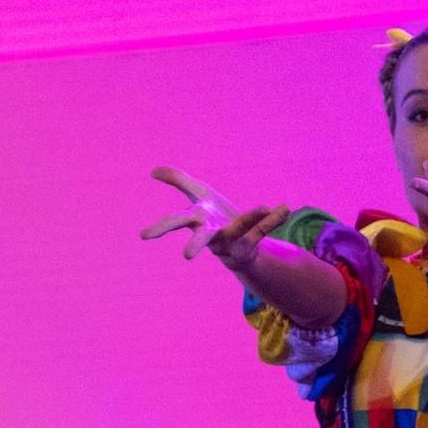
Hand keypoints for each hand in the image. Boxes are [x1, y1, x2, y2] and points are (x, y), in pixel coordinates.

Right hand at [141, 167, 284, 267]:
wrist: (240, 247)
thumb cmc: (213, 218)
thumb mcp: (197, 195)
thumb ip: (178, 180)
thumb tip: (153, 170)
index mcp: (197, 220)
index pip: (176, 222)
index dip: (161, 228)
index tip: (143, 236)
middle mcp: (211, 234)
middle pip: (201, 239)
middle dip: (195, 245)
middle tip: (187, 256)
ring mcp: (231, 242)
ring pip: (240, 230)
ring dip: (251, 218)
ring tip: (263, 206)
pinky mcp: (250, 244)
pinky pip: (262, 230)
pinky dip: (273, 219)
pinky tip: (284, 209)